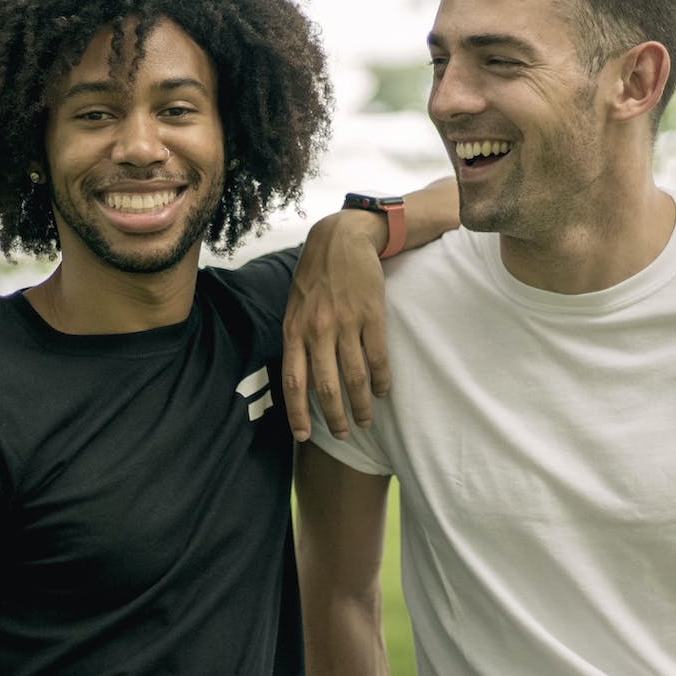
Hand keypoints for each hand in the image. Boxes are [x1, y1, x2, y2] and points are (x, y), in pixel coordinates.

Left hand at [283, 210, 390, 441]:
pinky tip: (382, 392)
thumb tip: (304, 382)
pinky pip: (377, 357)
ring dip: (362, 405)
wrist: (341, 239)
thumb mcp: (295, 307)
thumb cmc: (315, 277)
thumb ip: (298, 341)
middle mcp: (318, 330)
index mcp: (295, 330)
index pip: (293, 381)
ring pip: (354, 377)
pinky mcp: (371, 315)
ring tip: (366, 420)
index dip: (298, 413)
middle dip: (336, 417)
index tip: (305, 436)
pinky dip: (381, 380)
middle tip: (345, 433)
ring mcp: (346, 323)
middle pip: (326, 387)